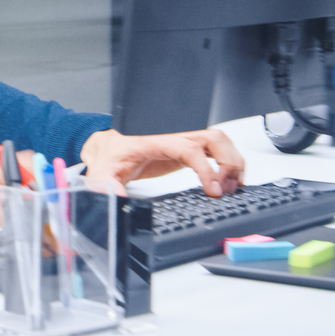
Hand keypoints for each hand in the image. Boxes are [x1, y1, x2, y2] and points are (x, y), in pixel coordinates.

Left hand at [80, 128, 243, 197]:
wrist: (108, 147)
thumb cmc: (109, 157)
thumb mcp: (102, 172)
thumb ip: (106, 186)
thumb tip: (115, 198)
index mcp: (153, 142)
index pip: (188, 149)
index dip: (206, 168)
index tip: (214, 191)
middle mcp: (172, 137)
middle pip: (213, 138)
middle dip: (228, 163)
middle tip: (226, 189)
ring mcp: (182, 142)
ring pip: (220, 141)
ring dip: (233, 162)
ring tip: (230, 187)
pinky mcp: (187, 149)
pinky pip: (216, 149)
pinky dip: (228, 163)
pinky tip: (227, 182)